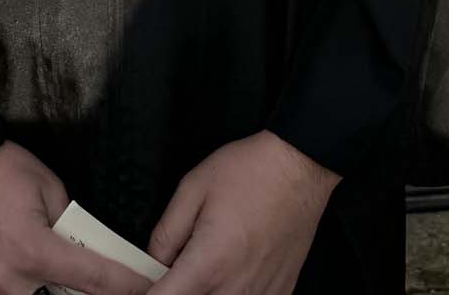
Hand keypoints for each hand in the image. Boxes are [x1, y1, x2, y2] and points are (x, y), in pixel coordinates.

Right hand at [0, 139, 156, 294]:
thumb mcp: (48, 186)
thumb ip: (69, 224)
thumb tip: (82, 246)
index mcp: (35, 252)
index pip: (94, 279)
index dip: (126, 285)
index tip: (145, 287)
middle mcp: (7, 282)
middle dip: (75, 289)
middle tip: (72, 267)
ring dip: (38, 289)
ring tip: (33, 262)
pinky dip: (6, 289)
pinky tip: (6, 270)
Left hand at [146, 131, 340, 294]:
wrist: (300, 167)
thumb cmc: (253, 172)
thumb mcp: (193, 188)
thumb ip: (166, 233)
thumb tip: (152, 262)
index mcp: (209, 265)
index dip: (149, 292)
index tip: (149, 283)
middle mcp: (234, 290)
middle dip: (179, 287)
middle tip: (182, 263)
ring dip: (206, 289)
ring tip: (211, 260)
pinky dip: (231, 290)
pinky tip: (233, 268)